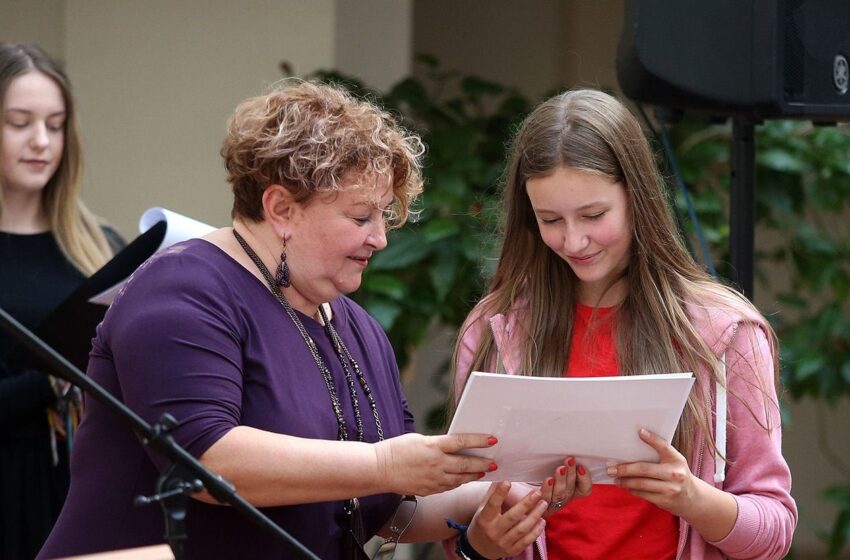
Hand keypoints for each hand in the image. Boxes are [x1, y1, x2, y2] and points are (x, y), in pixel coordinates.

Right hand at [375, 433, 496, 495]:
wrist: (379, 469)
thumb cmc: (396, 450)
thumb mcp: (419, 439)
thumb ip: (437, 444)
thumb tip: (452, 446)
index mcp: (433, 446)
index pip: (462, 442)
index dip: (479, 441)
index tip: (492, 439)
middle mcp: (436, 463)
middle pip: (465, 464)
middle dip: (482, 464)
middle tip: (494, 463)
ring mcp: (433, 479)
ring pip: (460, 479)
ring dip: (473, 476)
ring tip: (483, 473)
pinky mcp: (429, 490)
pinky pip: (448, 487)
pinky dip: (458, 483)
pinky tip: (463, 480)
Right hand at [466, 482, 547, 558]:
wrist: (479, 548)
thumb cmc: (482, 523)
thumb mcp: (482, 508)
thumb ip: (492, 493)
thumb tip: (501, 473)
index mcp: (484, 519)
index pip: (492, 505)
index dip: (499, 494)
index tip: (508, 481)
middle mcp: (493, 532)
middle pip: (512, 517)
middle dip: (526, 504)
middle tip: (537, 492)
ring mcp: (503, 542)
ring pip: (522, 529)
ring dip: (535, 515)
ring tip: (543, 503)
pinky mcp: (512, 550)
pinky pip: (527, 541)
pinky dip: (536, 531)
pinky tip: (542, 520)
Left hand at [504, 457, 592, 516]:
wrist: (505, 487)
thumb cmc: (527, 474)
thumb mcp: (543, 464)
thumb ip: (554, 458)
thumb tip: (563, 441)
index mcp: (567, 490)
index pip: (584, 489)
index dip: (586, 479)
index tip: (581, 466)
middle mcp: (560, 499)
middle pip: (572, 490)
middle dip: (572, 474)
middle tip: (569, 460)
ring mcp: (549, 506)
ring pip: (560, 495)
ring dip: (561, 481)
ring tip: (560, 468)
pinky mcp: (535, 508)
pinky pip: (544, 499)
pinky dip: (547, 489)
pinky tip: (547, 479)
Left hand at [607, 429, 695, 516]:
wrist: (693, 499)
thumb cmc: (678, 475)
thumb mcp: (675, 462)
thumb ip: (660, 454)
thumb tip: (636, 442)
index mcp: (677, 460)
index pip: (664, 447)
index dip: (652, 439)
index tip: (639, 432)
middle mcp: (675, 474)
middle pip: (644, 469)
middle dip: (624, 469)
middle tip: (611, 468)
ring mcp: (670, 489)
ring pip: (641, 484)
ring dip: (625, 481)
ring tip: (615, 478)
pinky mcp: (664, 501)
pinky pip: (643, 494)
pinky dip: (631, 490)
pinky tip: (625, 486)